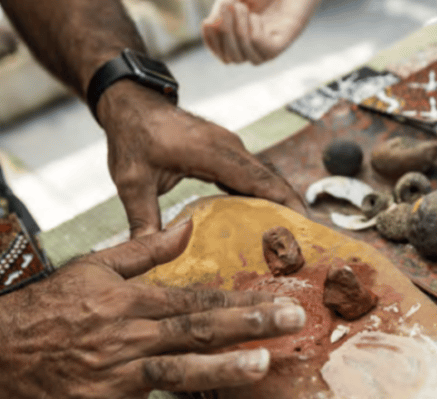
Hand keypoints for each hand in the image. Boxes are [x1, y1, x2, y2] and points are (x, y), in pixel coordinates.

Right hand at [0, 219, 305, 398]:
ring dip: (222, 368)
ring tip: (262, 365)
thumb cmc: (49, 305)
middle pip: (199, 329)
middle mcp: (132, 336)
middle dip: (249, 324)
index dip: (242, 299)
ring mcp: (119, 375)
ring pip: (179, 369)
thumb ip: (147, 249)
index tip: (281, 297)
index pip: (199, 299)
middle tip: (293, 319)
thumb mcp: (96, 265)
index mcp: (134, 301)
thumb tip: (189, 224)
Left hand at [97, 80, 306, 237]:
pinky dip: (263, 197)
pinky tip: (265, 222)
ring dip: (279, 204)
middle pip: (271, 181)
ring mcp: (231, 148)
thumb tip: (147, 255)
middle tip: (302, 245)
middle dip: (290, 210)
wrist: (132, 104)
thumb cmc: (132, 137)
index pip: (260, 180)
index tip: (304, 226)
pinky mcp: (227, 153)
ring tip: (289, 238)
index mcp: (213, 152)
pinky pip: (253, 177)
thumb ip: (143, 219)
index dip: (285, 203)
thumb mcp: (132, 181)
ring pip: (265, 179)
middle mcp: (230, 147)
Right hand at [202, 0, 319, 63]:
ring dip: (238, 31)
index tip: (206, 23)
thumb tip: (211, 26)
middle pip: (231, 57)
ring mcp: (268, 49)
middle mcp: (255, 49)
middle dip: (224, 33)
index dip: (211, 43)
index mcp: (241, 41)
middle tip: (227, 6)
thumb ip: (221, 11)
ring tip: (241, 7)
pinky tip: (257, 18)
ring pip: (245, 56)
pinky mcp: (282, 45)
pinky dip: (254, 32)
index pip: (222, 54)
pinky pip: (262, 48)